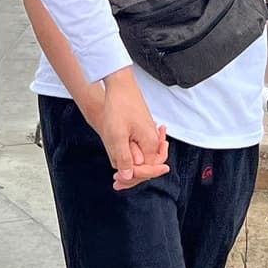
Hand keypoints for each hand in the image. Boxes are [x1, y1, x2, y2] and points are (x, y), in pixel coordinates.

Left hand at [97, 70, 168, 192]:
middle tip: (115, 183)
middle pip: (147, 166)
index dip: (132, 177)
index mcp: (149, 143)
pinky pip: (141, 149)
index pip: (146, 170)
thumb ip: (123, 158)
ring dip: (131, 166)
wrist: (120, 84)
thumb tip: (128, 177)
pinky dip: (133, 156)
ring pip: (142, 158)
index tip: (116, 179)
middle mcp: (152, 140)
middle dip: (132, 175)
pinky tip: (126, 160)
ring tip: (118, 176)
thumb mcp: (116, 135)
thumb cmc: (118, 106)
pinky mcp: (143, 129)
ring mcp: (148, 134)